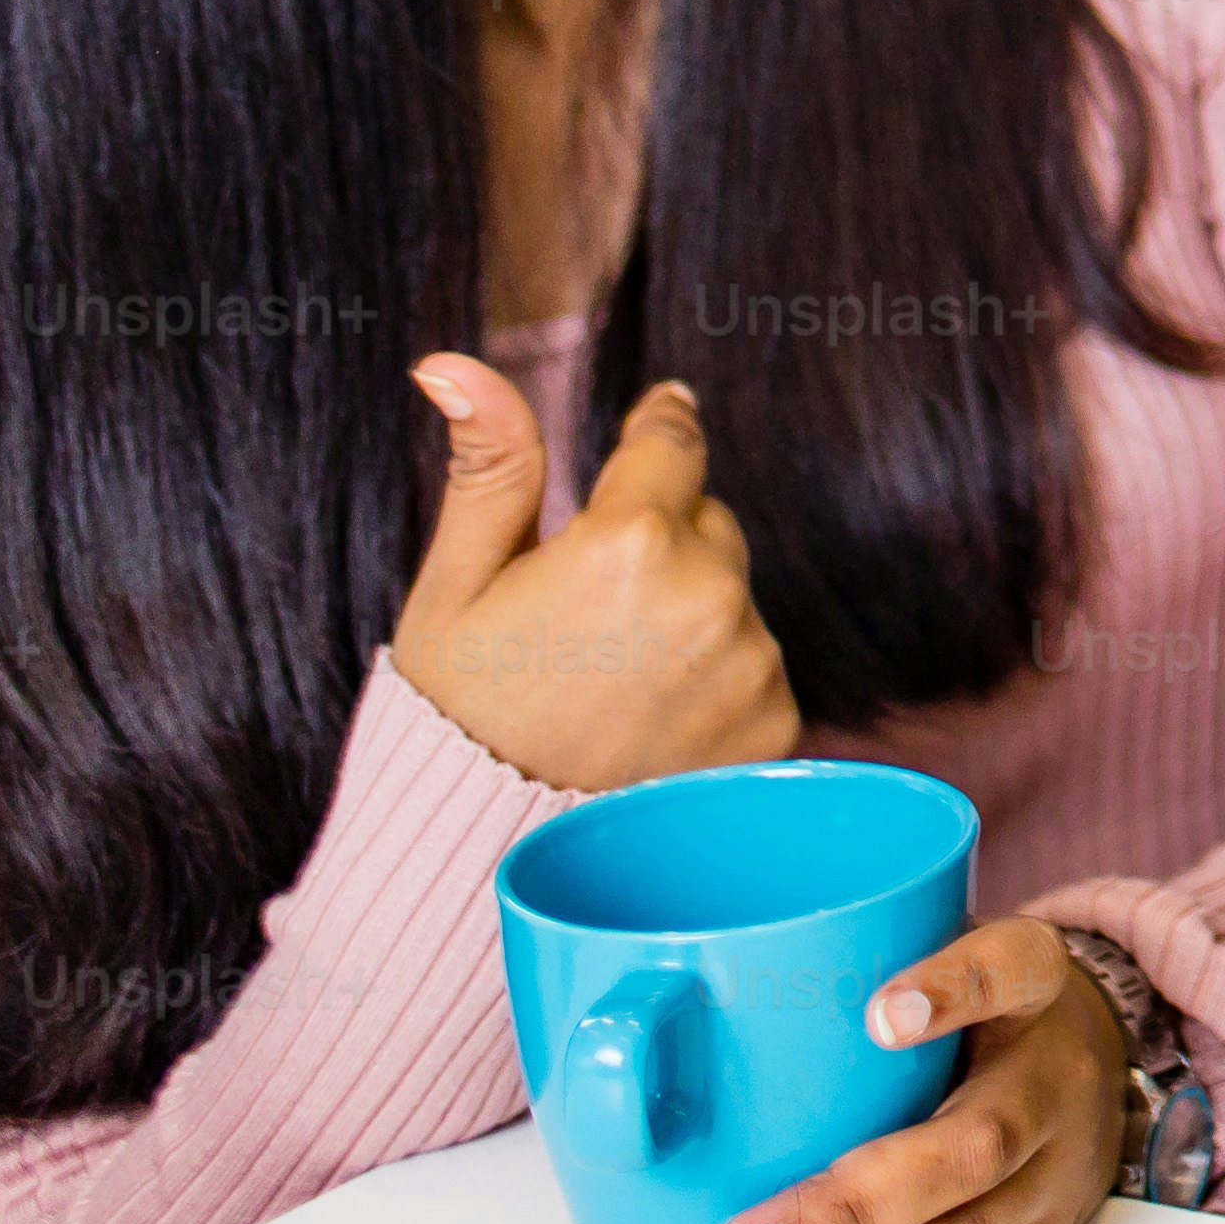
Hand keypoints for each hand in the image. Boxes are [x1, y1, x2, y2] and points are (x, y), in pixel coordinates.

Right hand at [392, 360, 799, 792]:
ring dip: (684, 617)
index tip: (661, 414)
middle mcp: (709, 593)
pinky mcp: (774, 724)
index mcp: (630, 541)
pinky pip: (752, 665)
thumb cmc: (456, 717)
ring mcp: (750, 662)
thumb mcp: (455, 586)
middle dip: (656, 546)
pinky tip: (644, 723)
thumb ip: (487, 467)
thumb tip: (450, 363)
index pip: (674, 441)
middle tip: (580, 617)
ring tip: (604, 685)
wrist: (481, 860)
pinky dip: (711, 680)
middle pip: (703, 525)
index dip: (659, 427)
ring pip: (728, 597)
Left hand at [712, 916, 1123, 1223]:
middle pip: (973, 1149)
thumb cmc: (983, 1004)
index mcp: (1035, 989)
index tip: (880, 1017)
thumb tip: (666, 1011)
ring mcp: (1056, 1176)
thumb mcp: (943, 948)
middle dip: (851, 1208)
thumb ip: (849, 969)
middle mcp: (1055, 1085)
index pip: (1008, 970)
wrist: (1094, 1053)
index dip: (953, 992)